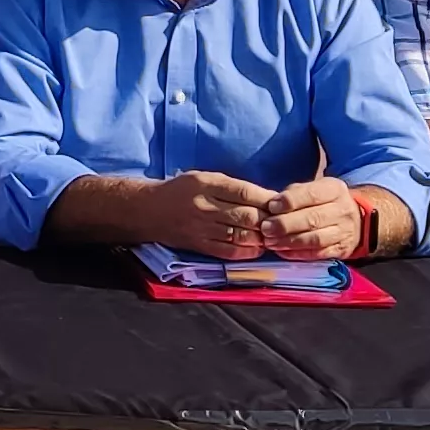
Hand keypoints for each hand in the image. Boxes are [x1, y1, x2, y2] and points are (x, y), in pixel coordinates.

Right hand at [147, 171, 279, 260]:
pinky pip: (228, 251)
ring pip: (240, 235)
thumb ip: (232, 187)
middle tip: (281, 222)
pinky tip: (257, 248)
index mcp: (206, 184)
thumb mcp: (204, 178)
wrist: (148, 210)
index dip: (266, 199)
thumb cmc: (180, 190)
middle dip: (268, 220)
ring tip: (272, 236)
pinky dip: (247, 252)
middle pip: (246, 215)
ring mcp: (202, 228)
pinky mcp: (200, 245)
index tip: (280, 203)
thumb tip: (265, 197)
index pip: (244, 192)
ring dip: (261, 237)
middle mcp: (205, 207)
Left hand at [260, 175, 367, 261]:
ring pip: (315, 239)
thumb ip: (295, 193)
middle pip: (313, 219)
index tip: (271, 207)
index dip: (290, 201)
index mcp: (334, 189)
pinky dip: (298, 254)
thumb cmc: (325, 201)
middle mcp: (342, 210)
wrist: (357, 219)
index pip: (312, 194)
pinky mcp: (341, 249)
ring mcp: (344, 232)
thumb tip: (273, 204)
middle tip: (266, 228)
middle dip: (285, 224)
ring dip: (290, 242)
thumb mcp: (314, 188)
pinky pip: (318, 254)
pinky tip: (283, 251)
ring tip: (271, 242)